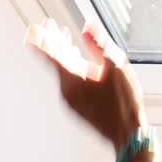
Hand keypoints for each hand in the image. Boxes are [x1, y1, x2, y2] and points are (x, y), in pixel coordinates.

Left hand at [26, 18, 145, 152]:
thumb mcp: (116, 68)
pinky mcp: (79, 108)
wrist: (127, 133)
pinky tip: (80, 65)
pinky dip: (72, 70)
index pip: (51, 55)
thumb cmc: (124, 103)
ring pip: (64, 73)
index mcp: (72, 81)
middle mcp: (67, 92)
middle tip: (49, 28)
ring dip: (64, 55)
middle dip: (54, 43)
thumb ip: (99, 46)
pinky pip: (71, 84)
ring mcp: (72, 101)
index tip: (35, 28)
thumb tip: (88, 28)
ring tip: (65, 42)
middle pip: (56, 62)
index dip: (44, 39)